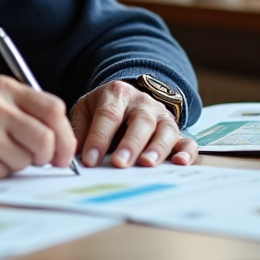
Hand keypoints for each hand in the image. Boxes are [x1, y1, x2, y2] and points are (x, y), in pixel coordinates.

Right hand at [0, 75, 77, 179]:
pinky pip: (4, 172)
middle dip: (49, 156)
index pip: (53, 108)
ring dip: (16, 164)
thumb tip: (56, 135)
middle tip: (40, 162)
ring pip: (27, 158)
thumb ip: (18, 108)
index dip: (65, 134)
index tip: (61, 150)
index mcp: (2, 87)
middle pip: (47, 136)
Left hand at [70, 80, 197, 168]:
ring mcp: (162, 117)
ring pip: (165, 130)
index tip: (90, 160)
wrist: (129, 98)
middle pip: (140, 121)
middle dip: (130, 144)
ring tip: (146, 164)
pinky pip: (186, 140)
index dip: (99, 138)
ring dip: (157, 148)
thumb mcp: (86, 109)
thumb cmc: (104, 109)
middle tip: (119, 163)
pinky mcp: (176, 132)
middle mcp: (143, 104)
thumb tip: (73, 154)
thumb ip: (80, 129)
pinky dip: (186, 152)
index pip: (108, 115)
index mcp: (117, 94)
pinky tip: (180, 162)